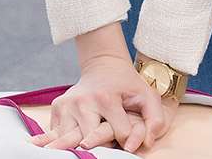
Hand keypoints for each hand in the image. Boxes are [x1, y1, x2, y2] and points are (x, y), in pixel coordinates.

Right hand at [33, 55, 173, 152]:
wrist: (103, 66)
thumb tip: (146, 144)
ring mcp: (66, 105)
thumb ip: (155, 120)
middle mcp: (83, 102)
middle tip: (108, 141)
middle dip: (102, 146)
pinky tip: (78, 135)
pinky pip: (59, 135)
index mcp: (106, 98)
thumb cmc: (128, 84)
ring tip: (93, 140)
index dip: (126, 140)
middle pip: (90, 142)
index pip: (119, 134)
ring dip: (83, 144)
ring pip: (71, 142)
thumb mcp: (148, 96)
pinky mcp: (56, 108)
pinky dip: (69, 140)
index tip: (127, 137)